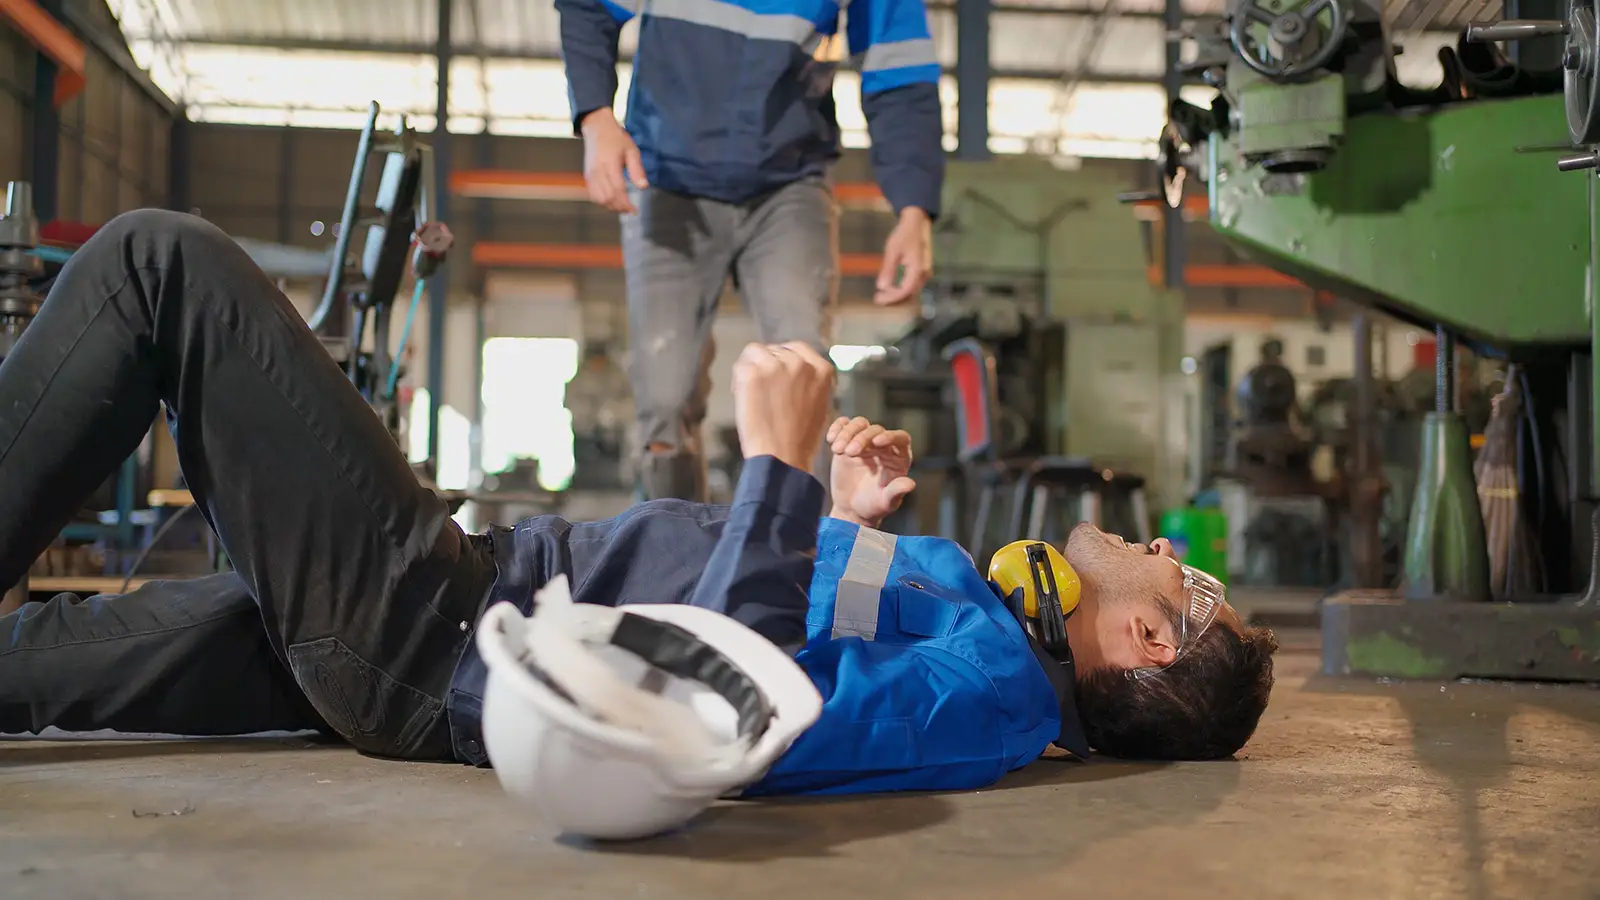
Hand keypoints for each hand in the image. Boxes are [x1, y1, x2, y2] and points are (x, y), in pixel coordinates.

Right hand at [580, 110, 647, 213]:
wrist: (597, 127)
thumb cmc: (616, 138)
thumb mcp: (632, 150)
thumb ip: (637, 170)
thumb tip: (643, 187)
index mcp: (610, 164)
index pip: (618, 190)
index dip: (626, 204)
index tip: (635, 210)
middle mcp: (598, 171)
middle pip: (608, 198)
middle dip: (620, 207)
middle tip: (630, 209)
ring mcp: (591, 174)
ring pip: (599, 199)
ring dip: (611, 206)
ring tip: (622, 206)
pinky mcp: (587, 176)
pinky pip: (593, 195)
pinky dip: (602, 201)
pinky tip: (612, 200)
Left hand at [732, 342, 836, 474]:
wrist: (783, 458)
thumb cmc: (799, 441)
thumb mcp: (819, 405)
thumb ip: (809, 382)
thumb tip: (791, 370)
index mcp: (822, 369)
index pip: (797, 348)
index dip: (783, 360)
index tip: (775, 375)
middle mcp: (800, 363)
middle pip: (774, 350)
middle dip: (766, 366)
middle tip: (762, 392)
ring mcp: (776, 366)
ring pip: (755, 352)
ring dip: (752, 369)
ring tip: (752, 395)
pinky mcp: (753, 374)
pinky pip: (740, 365)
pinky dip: (738, 380)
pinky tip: (743, 397)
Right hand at [827, 416, 915, 528]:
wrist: (851, 508)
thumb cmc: (873, 506)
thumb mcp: (886, 502)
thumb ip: (896, 492)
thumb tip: (911, 484)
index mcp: (899, 457)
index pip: (901, 438)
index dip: (890, 436)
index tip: (877, 442)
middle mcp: (883, 446)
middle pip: (876, 429)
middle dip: (862, 438)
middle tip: (849, 453)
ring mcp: (865, 442)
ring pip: (859, 424)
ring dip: (847, 433)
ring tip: (837, 450)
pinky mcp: (848, 440)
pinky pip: (844, 425)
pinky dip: (837, 427)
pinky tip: (831, 439)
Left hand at [874, 207, 932, 304]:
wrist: (916, 223)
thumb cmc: (903, 235)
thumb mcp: (892, 251)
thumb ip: (888, 269)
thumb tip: (881, 287)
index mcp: (917, 269)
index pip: (904, 290)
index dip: (891, 297)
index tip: (877, 298)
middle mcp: (924, 273)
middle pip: (908, 293)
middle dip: (893, 298)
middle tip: (877, 298)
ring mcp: (924, 273)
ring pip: (911, 290)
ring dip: (897, 294)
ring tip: (881, 294)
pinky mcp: (921, 271)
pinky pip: (912, 285)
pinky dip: (901, 289)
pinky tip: (890, 287)